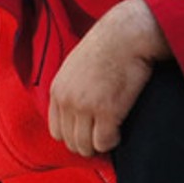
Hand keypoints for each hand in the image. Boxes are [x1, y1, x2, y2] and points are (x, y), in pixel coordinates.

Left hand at [47, 0, 171, 155]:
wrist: (127, 35)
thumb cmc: (107, 48)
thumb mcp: (75, 65)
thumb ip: (70, 87)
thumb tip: (74, 107)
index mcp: (58, 90)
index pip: (56, 131)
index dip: (73, 136)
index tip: (88, 134)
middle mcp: (67, 101)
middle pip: (71, 142)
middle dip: (87, 144)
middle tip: (103, 138)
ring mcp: (85, 107)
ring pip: (86, 146)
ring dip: (99, 146)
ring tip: (111, 135)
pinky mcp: (107, 111)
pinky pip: (104, 142)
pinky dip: (112, 142)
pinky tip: (120, 132)